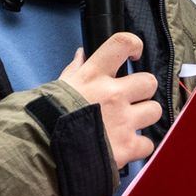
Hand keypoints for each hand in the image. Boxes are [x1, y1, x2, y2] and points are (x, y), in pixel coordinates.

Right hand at [58, 32, 161, 168]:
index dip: (134, 45)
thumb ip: (75, 70)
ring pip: (154, 110)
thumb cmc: (47, 118)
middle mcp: (113, 94)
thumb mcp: (58, 87)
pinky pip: (148, 143)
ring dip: (144, 117)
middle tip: (131, 100)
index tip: (134, 54)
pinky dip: (139, 147)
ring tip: (129, 124)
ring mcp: (123, 120)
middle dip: (143, 91)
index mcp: (93, 76)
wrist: (41, 152)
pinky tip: (126, 147)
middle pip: (149, 81)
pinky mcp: (127, 146)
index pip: (122, 43)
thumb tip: (81, 54)